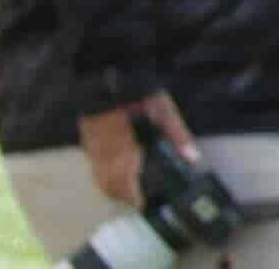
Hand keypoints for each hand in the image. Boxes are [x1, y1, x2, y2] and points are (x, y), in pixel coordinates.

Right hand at [76, 89, 198, 207]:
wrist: (105, 73)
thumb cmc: (136, 93)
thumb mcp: (164, 111)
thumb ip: (177, 136)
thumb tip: (191, 158)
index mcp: (125, 151)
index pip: (126, 186)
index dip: (134, 198)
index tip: (142, 203)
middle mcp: (106, 154)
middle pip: (109, 186)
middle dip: (122, 196)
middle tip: (135, 199)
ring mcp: (93, 147)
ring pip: (98, 177)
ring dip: (110, 187)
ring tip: (124, 189)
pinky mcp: (86, 138)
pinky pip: (92, 164)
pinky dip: (101, 173)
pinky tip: (112, 169)